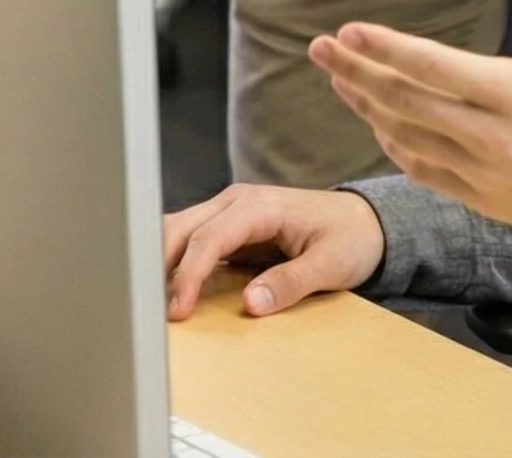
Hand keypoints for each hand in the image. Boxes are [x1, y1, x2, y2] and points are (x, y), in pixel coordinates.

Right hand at [161, 182, 385, 319]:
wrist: (365, 222)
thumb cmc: (350, 238)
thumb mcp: (331, 264)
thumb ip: (291, 282)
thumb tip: (251, 303)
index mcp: (260, 206)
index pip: (209, 238)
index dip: (188, 274)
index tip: (176, 310)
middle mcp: (237, 202)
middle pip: (181, 228)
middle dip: (158, 265)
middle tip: (147, 309)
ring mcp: (229, 212)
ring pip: (178, 230)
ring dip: (159, 261)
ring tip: (146, 301)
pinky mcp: (228, 227)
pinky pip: (191, 241)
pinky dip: (173, 262)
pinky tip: (162, 288)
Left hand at [309, 0, 511, 255]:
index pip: (434, 67)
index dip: (386, 47)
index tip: (349, 28)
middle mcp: (492, 138)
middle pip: (405, 101)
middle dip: (356, 71)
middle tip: (320, 47)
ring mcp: (483, 173)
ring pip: (406, 137)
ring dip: (366, 105)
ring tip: (339, 77)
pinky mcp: (482, 198)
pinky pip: (423, 170)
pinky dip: (393, 143)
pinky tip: (378, 121)